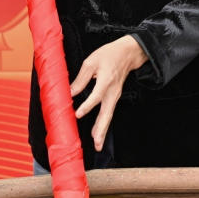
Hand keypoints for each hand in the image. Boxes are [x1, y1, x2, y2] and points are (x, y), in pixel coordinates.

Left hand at [69, 35, 147, 150]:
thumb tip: (71, 92)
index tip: (78, 113)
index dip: (88, 105)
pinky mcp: (114, 97)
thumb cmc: (109, 55)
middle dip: (101, 128)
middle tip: (96, 142)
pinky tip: (97, 132)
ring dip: (103, 130)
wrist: (127, 54)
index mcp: (106, 80)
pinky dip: (104, 124)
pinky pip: (109, 112)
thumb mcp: (91, 61)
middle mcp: (112, 91)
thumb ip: (81, 78)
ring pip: (108, 116)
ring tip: (97, 144)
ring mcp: (115, 95)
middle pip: (107, 113)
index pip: (97, 95)